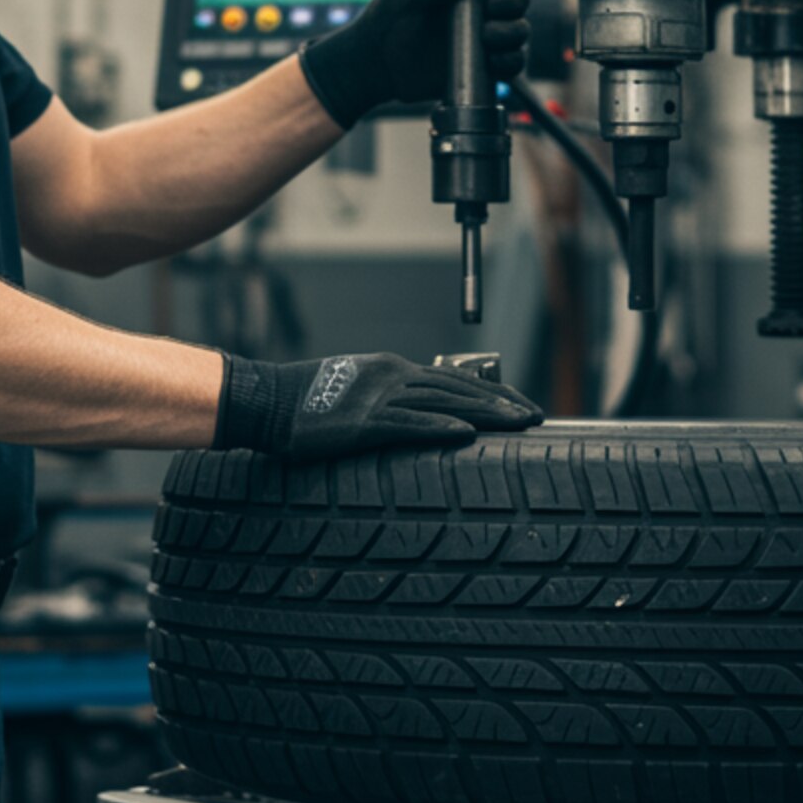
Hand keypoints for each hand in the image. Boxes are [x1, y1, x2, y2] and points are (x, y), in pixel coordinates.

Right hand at [214, 351, 544, 457]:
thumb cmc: (306, 405)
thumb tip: (419, 417)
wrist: (266, 401)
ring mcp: (378, 396)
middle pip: (459, 386)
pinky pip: (408, 422)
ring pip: (444, 400)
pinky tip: (466, 433)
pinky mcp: (362, 420)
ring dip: (486, 411)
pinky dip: (439, 425)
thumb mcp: (355, 393)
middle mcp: (392, 375)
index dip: (491, 391)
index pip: (453, 378)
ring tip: (519, 423)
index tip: (520, 404)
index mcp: (392, 369)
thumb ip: (389, 401)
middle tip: (536, 415)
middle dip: (502, 401)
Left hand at [298, 0, 528, 128]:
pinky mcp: (483, 66)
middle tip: (494, 8)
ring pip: (519, 32)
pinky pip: (512, 64)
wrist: (375, 65)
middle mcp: (479, 8)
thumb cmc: (386, 20)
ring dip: (512, 33)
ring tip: (488, 37)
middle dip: (513, 2)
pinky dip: (510, 62)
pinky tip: (493, 61)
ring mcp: (483, 38)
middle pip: (517, 0)